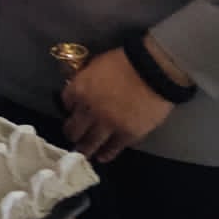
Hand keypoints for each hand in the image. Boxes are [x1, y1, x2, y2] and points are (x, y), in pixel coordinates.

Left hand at [61, 46, 174, 162]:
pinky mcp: (126, 135)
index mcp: (80, 89)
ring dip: (84, 149)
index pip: (66, 103)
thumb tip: (83, 89)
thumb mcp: (97, 65)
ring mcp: (107, 124)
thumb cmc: (125, 61)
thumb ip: (87, 80)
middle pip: (73, 129)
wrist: (153, 70)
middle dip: (72, 132)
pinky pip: (112, 149)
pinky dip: (106, 154)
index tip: (73, 111)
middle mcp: (89, 110)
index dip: (70, 108)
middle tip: (74, 136)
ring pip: (89, 144)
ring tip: (83, 154)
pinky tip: (102, 157)